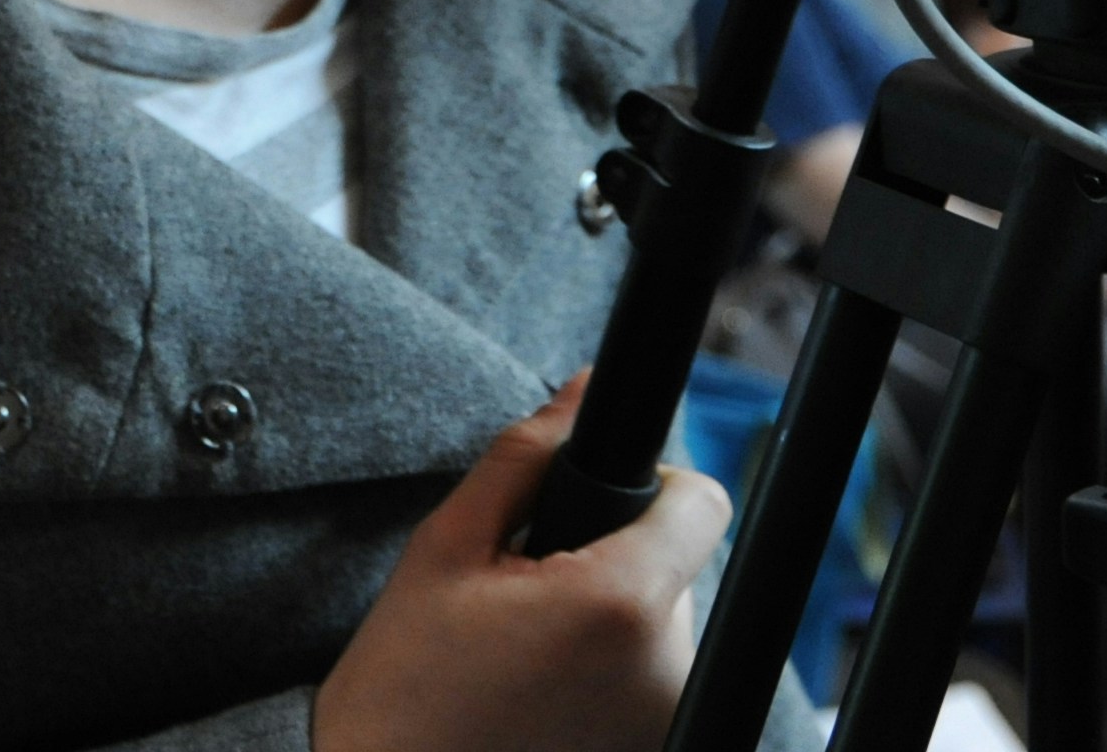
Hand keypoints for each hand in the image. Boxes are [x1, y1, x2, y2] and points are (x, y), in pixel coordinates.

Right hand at [313, 378, 729, 751]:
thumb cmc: (405, 687)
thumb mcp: (446, 548)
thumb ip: (525, 457)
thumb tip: (582, 390)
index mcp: (619, 606)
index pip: (701, 503)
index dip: (652, 482)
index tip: (590, 504)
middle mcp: (666, 670)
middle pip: (673, 563)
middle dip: (610, 557)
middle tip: (522, 591)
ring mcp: (666, 720)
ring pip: (658, 622)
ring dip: (606, 617)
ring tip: (524, 649)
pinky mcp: (655, 749)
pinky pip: (650, 679)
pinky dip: (606, 668)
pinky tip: (541, 688)